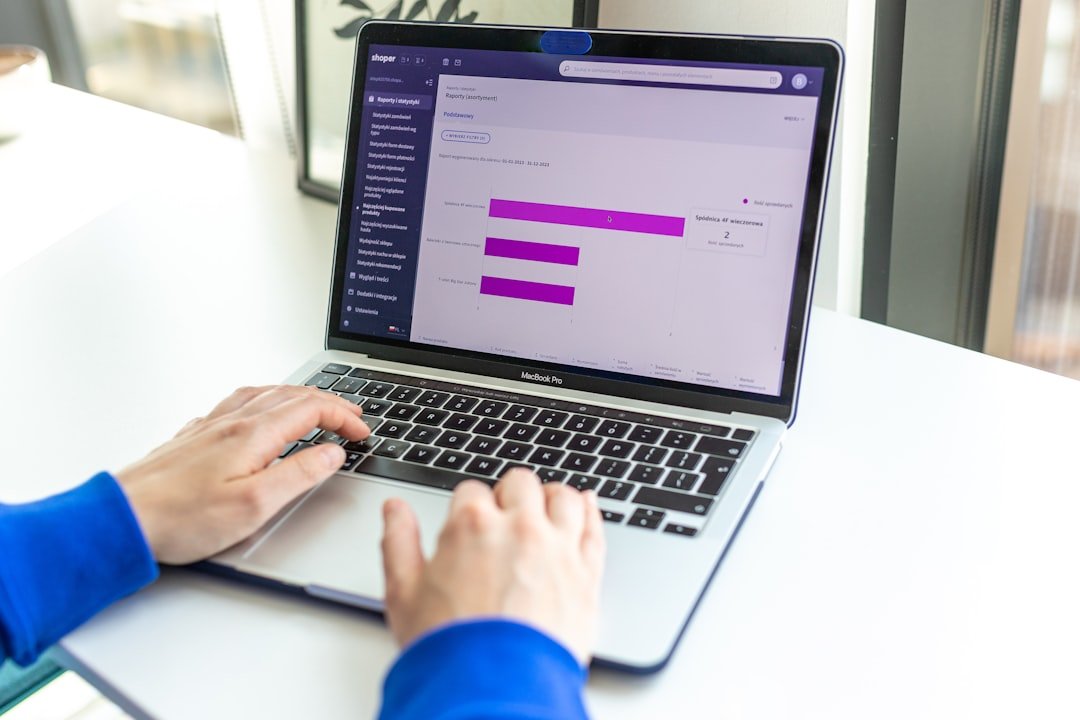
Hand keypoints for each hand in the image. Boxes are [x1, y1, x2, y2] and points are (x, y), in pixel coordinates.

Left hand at [115, 385, 369, 563]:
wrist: (122, 518)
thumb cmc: (181, 517)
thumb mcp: (255, 505)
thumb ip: (299, 475)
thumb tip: (331, 454)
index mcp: (253, 434)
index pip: (312, 410)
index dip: (344, 417)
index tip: (362, 431)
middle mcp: (232, 422)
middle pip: (292, 396)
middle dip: (329, 402)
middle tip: (352, 414)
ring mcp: (211, 426)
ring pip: (264, 394)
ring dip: (298, 395)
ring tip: (316, 403)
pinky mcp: (194, 437)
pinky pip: (238, 403)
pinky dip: (264, 400)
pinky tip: (259, 411)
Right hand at [381, 468, 605, 664]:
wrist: (493, 688)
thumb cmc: (449, 648)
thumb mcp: (403, 593)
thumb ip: (398, 542)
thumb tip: (394, 509)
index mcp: (472, 525)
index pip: (472, 490)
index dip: (468, 507)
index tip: (470, 523)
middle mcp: (519, 527)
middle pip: (520, 484)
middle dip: (509, 495)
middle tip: (504, 518)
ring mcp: (558, 547)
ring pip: (562, 497)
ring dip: (551, 498)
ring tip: (545, 508)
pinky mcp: (587, 573)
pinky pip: (594, 527)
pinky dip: (590, 512)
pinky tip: (585, 507)